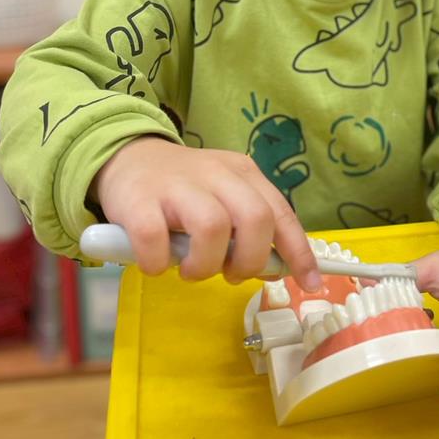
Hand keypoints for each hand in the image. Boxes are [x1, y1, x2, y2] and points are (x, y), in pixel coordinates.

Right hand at [90, 136, 320, 288]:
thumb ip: (250, 228)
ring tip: (192, 269)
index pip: (281, 213)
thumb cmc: (183, 189)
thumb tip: (276, 268)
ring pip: (212, 227)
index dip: (299, 251)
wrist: (127, 156)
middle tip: (230, 274)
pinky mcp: (139, 201)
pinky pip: (155, 239)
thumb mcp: (225, 198)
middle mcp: (215, 174)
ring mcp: (176, 186)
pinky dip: (158, 262)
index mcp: (242, 173)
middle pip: (254, 218)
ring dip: (205, 264)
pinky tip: (156, 262)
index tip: (311, 282)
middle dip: (250, 259)